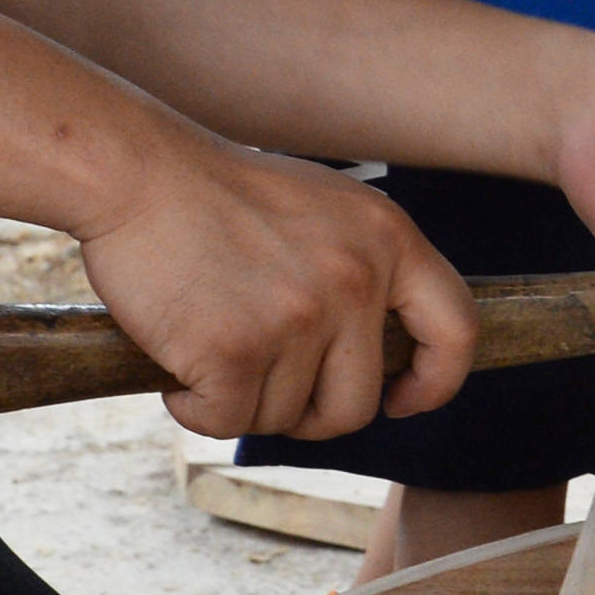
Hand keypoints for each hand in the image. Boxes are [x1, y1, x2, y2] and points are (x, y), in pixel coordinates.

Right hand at [79, 135, 474, 443]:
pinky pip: (226, 422)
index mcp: (388, 238)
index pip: (455, 329)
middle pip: (357, 404)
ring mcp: (299, 317)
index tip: (403, 399)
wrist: (138, 172)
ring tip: (210, 345)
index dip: (437, 381)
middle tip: (264, 382)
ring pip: (284, 418)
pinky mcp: (237, 350)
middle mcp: (356, 280)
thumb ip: (365, 269)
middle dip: (309, 412)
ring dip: (243, 401)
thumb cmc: (220, 194)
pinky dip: (195, 408)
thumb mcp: (326, 210)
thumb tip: (383, 355)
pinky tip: (178, 364)